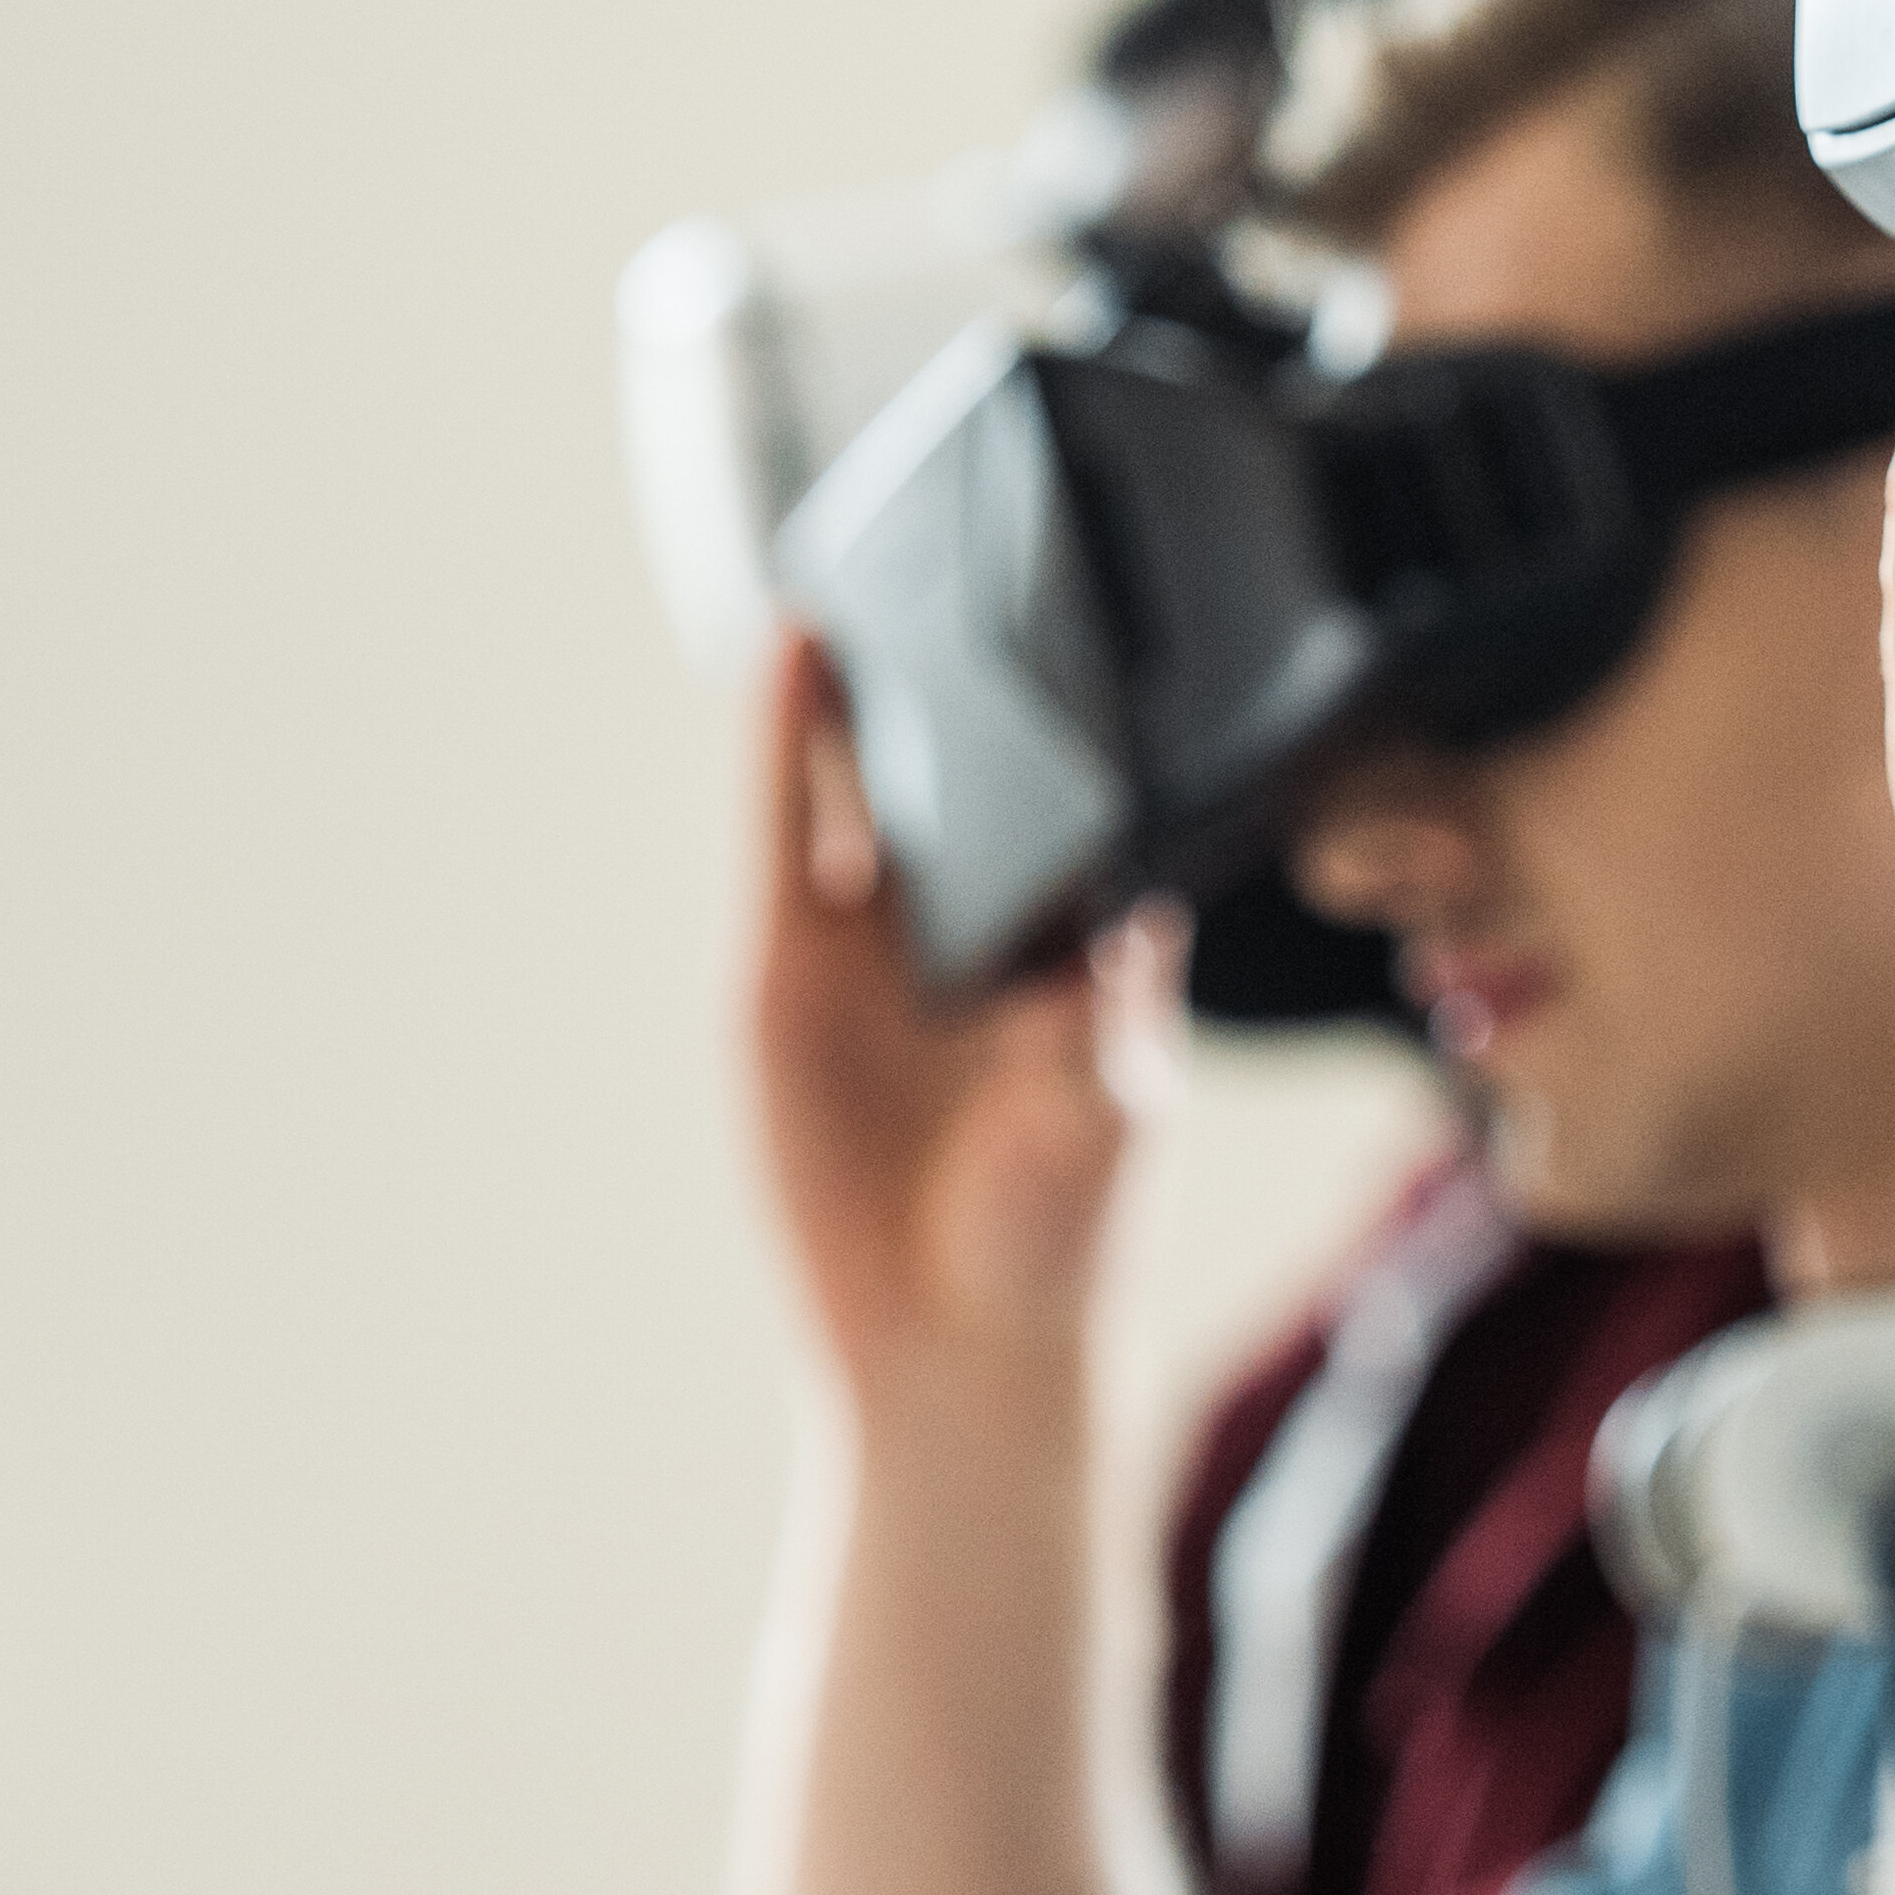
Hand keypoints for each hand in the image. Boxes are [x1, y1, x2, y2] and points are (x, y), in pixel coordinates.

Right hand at [745, 632, 1148, 1389]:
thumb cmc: (1061, 1238)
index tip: (1080, 599)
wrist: (952, 1350)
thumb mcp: (1104, 1100)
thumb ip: (1096, 998)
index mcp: (1083, 946)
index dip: (1077, 705)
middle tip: (959, 544)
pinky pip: (786, 835)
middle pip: (967, 768)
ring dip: (865, 684)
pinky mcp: (786, 972)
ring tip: (866, 564)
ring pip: (870, 782)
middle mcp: (980, 932)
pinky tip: (797, 650)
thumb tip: (1108, 895)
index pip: (1086, 792)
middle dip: (957, 673)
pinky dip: (788, 742)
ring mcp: (878, 947)